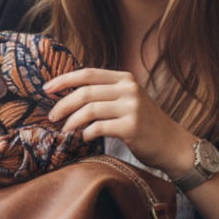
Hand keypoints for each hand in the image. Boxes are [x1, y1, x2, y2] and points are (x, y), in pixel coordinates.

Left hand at [43, 67, 195, 177]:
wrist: (172, 145)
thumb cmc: (144, 124)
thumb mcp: (128, 100)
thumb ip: (105, 93)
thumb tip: (67, 94)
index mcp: (125, 79)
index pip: (88, 73)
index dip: (64, 79)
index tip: (46, 89)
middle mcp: (129, 89)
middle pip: (85, 92)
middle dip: (63, 104)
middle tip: (52, 116)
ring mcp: (132, 107)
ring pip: (89, 110)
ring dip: (71, 121)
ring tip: (64, 130)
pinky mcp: (132, 127)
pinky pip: (98, 128)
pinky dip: (87, 133)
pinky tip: (85, 137)